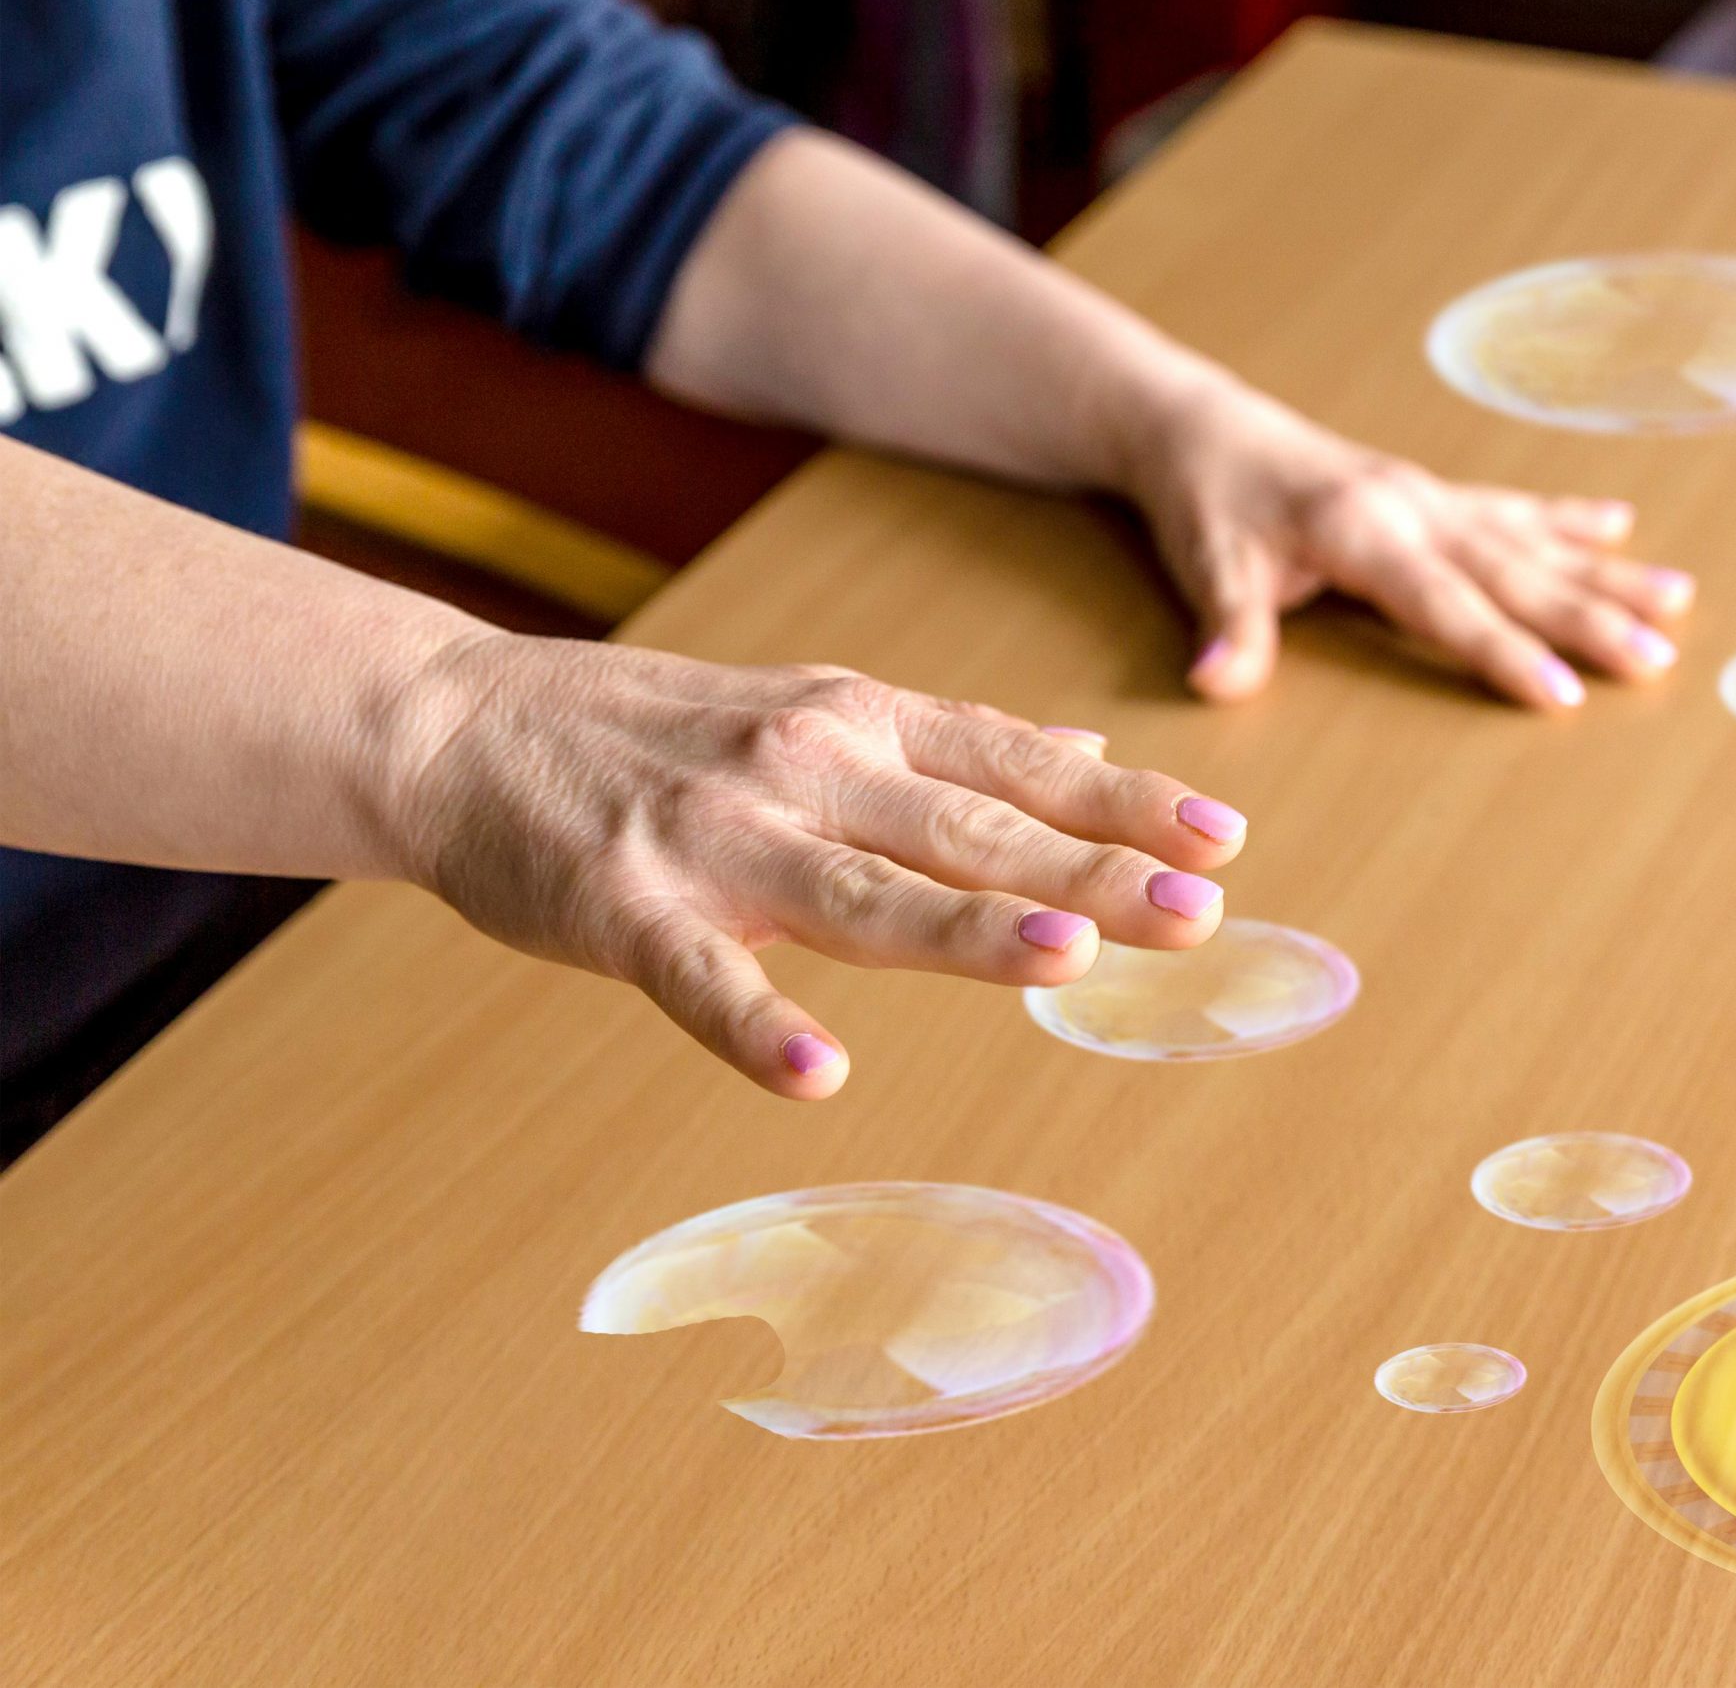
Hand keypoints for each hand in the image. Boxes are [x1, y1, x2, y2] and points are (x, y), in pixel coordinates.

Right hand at [392, 635, 1246, 1097]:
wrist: (463, 725)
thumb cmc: (664, 730)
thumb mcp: (823, 705)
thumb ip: (954, 743)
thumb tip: (1087, 750)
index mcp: (862, 722)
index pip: (1017, 765)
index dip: (1123, 803)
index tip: (1226, 839)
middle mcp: (806, 766)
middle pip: (967, 830)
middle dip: (1091, 870)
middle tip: (1200, 910)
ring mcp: (716, 838)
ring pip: (859, 892)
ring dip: (964, 929)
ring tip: (1067, 960)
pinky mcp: (625, 909)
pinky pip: (700, 979)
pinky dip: (755, 1026)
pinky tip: (817, 1077)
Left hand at [1121, 382, 1695, 708]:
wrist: (1202, 428)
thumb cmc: (1207, 502)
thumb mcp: (1209, 565)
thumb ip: (1229, 628)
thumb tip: (1218, 685)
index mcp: (1364, 531)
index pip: (1447, 606)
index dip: (1505, 652)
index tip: (1563, 695)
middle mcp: (1414, 508)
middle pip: (1515, 573)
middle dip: (1590, 618)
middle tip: (1657, 660)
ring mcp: (1430, 496)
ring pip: (1533, 540)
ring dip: (1605, 571)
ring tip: (1678, 598)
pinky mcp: (1430, 492)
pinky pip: (1513, 508)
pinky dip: (1568, 518)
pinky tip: (1621, 524)